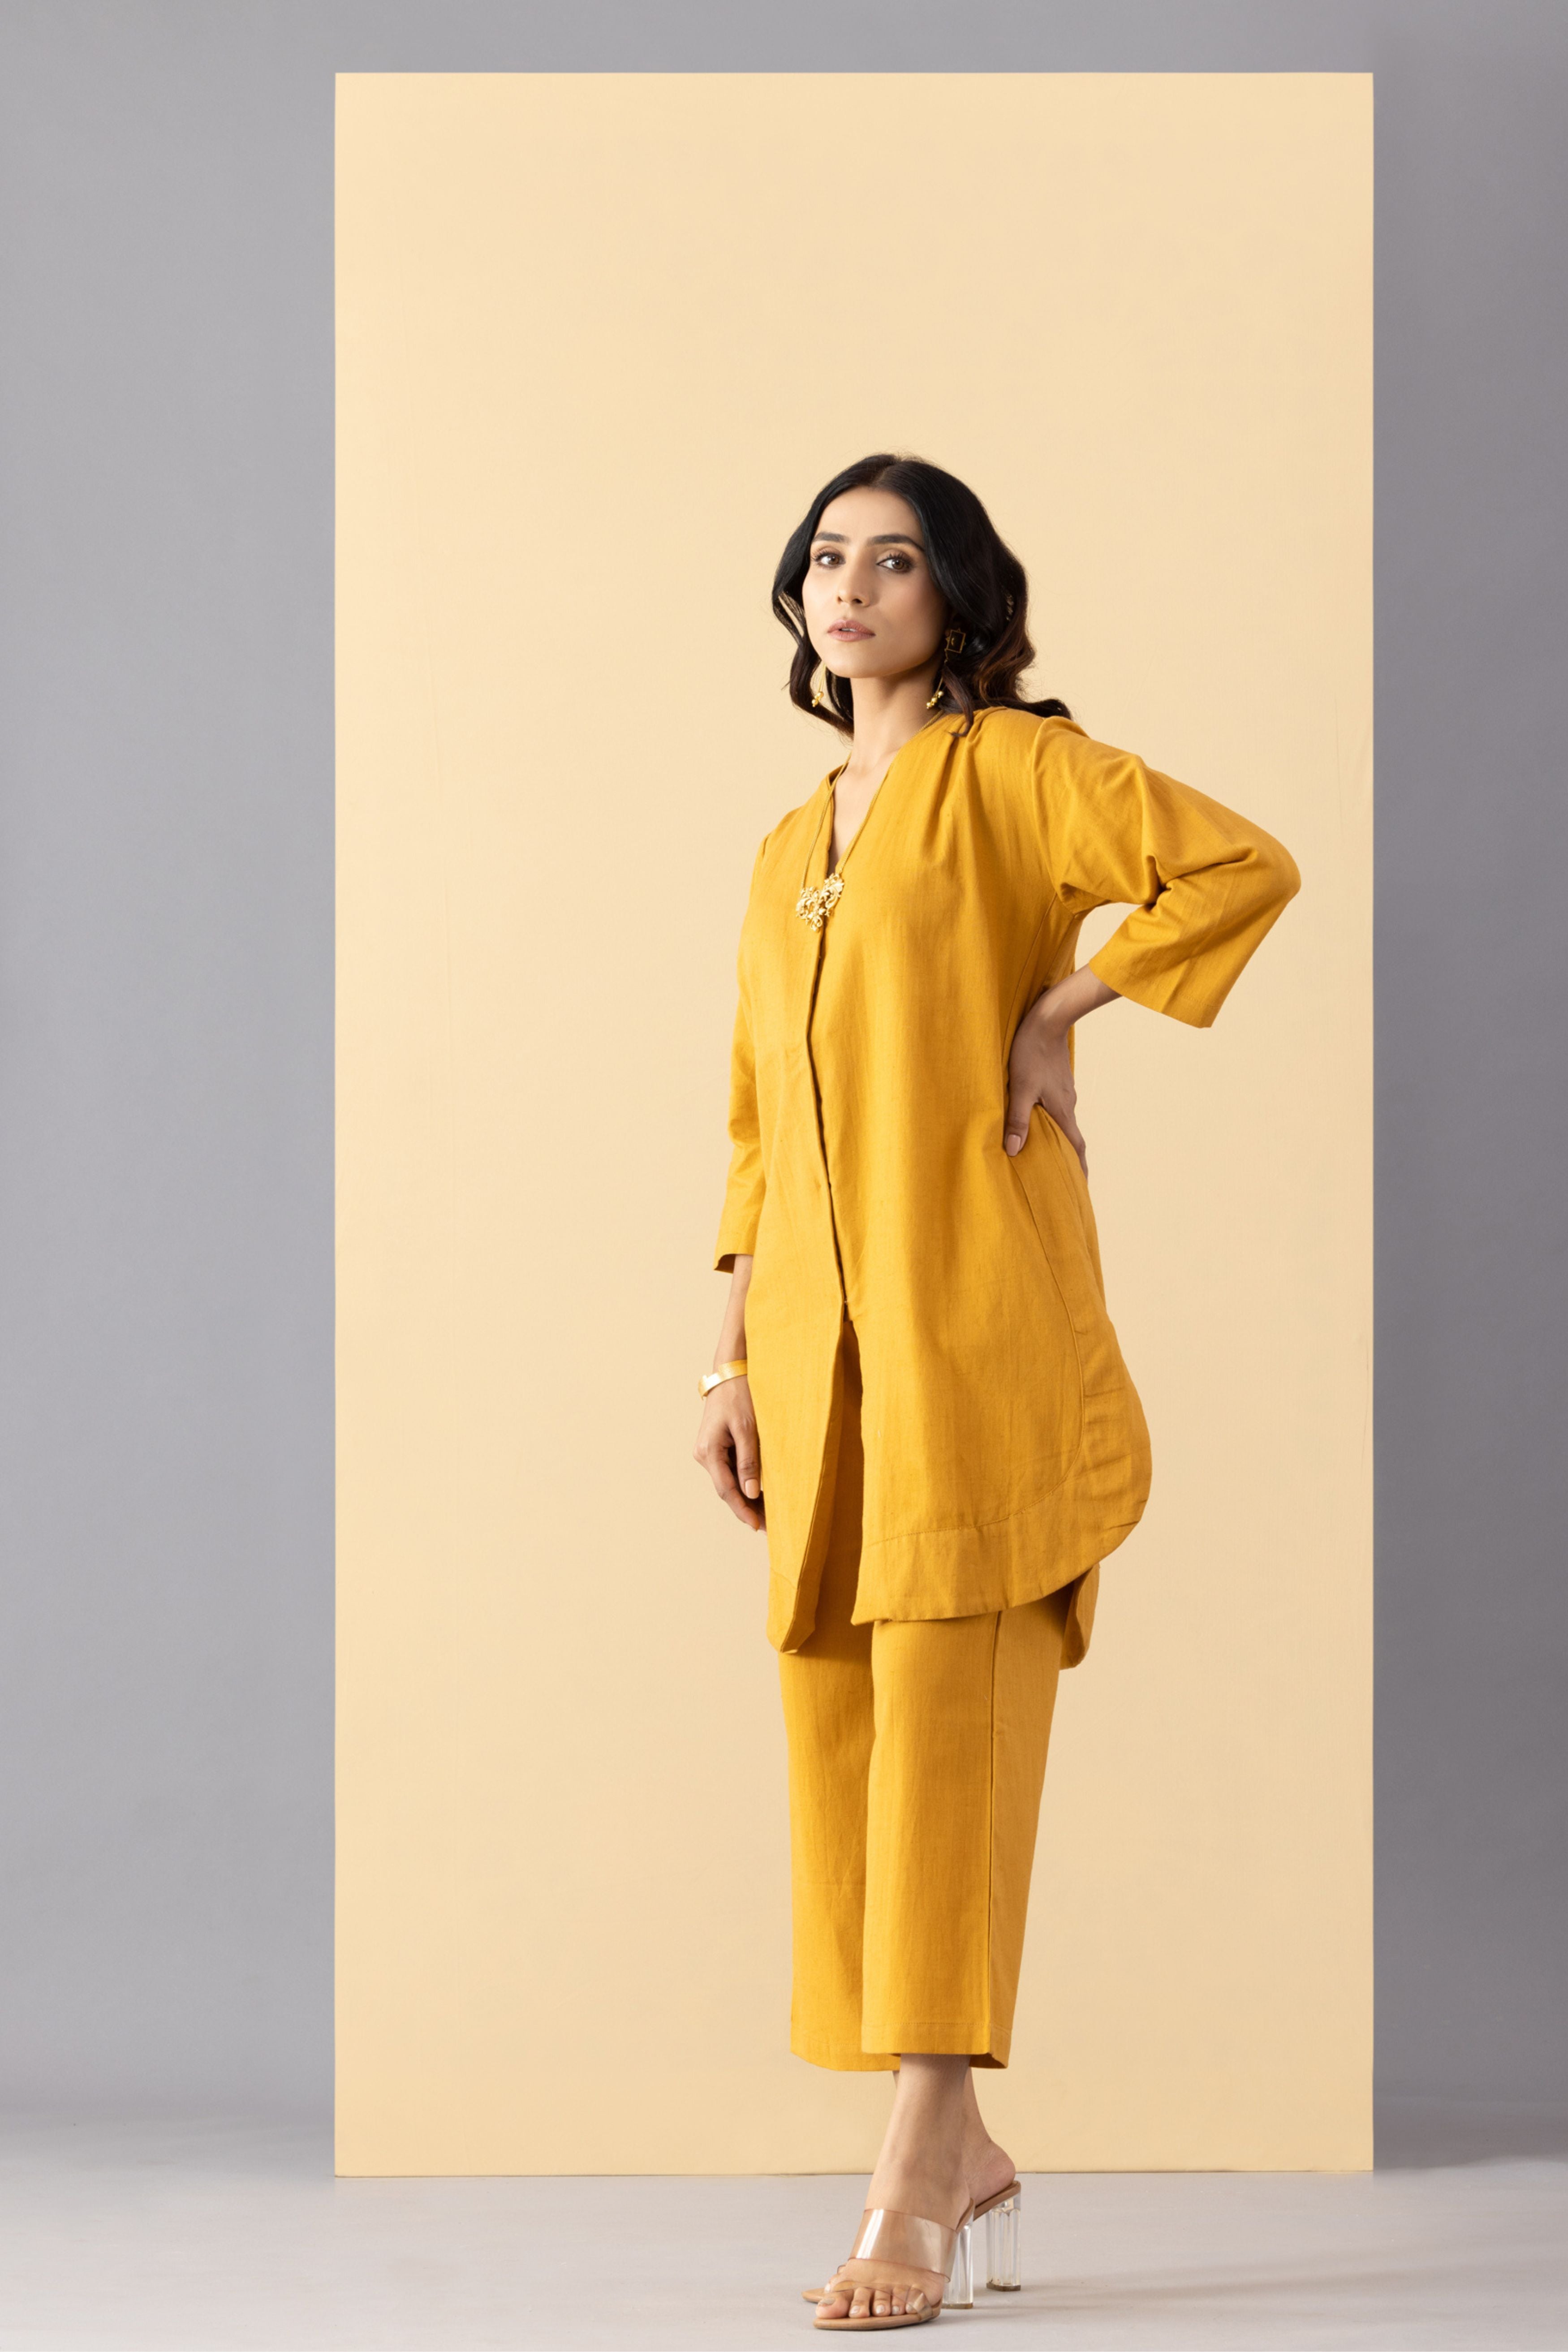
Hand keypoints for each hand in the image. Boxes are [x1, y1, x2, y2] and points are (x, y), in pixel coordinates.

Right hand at [693, 1375, 763, 1530]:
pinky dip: (744, 1483)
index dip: (742, 1510)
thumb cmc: (740, 1397)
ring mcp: (709, 1452)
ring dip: (746, 1497)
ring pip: (729, 1482)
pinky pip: (730, 1471)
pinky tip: (759, 1493)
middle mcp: (704, 1455)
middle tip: (769, 1525)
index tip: (757, 1526)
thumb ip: (749, 1462)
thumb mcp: (747, 1429)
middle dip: (746, 1507)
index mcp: (708, 1451)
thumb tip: (750, 1493)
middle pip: (726, 1489)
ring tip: (769, 1513)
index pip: (726, 1490)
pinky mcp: (717, 1448)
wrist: (730, 1373)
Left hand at [1005, 998, 1086, 1170]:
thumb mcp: (1019, 1087)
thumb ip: (1017, 1119)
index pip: (1075, 1147)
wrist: (1048, 1019)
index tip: (1081, 1186)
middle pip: (1072, 1137)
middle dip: (1070, 1158)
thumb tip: (1014, 1150)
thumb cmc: (1031, 1052)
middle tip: (1064, 1176)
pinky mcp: (1058, 1081)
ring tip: (1048, 1152)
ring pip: (1064, 1122)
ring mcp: (1064, 1091)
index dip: (1079, 1168)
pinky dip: (1053, 1121)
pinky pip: (1058, 1108)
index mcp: (1062, 1110)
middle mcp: (1068, 1104)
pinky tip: (1040, 1120)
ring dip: (1060, 1138)